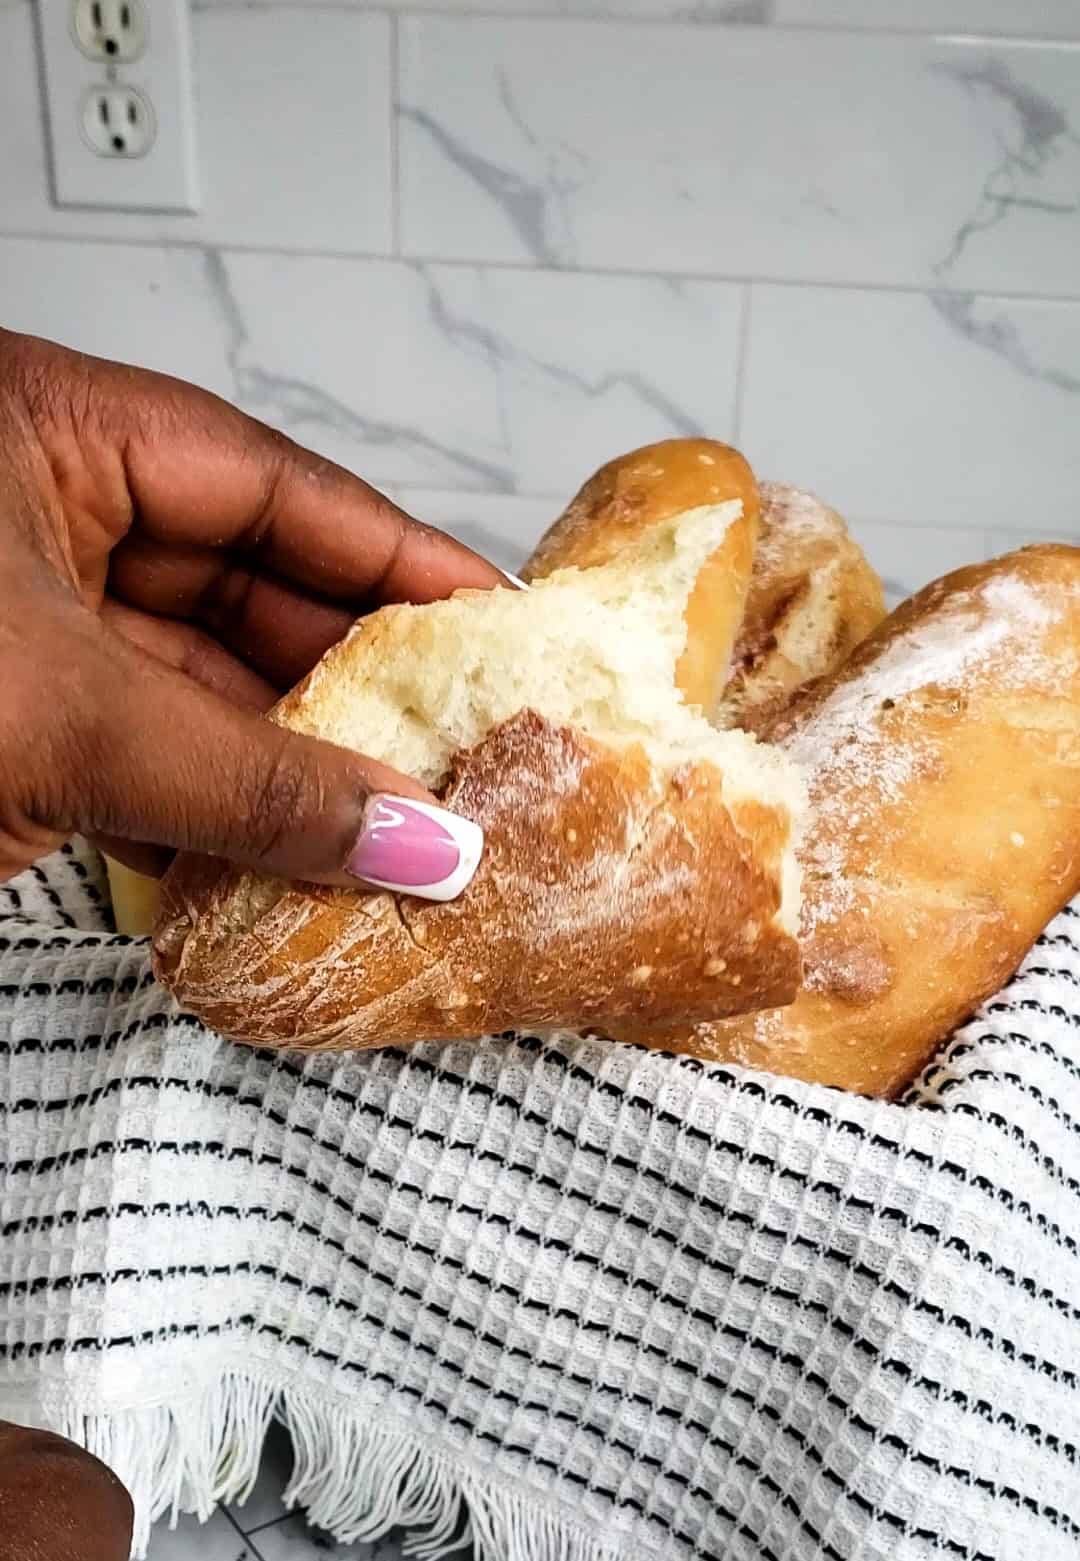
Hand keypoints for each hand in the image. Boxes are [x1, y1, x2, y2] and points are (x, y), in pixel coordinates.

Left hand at [0, 328, 503, 888]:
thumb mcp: (66, 717)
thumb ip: (245, 781)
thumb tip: (409, 838)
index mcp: (46, 434)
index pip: (271, 485)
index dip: (396, 559)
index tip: (492, 622)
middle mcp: (39, 513)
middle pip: (246, 589)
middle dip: (352, 685)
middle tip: (456, 749)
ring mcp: (20, 620)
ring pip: (195, 687)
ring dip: (286, 766)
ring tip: (390, 821)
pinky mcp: (6, 718)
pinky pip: (136, 757)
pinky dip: (205, 816)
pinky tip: (286, 857)